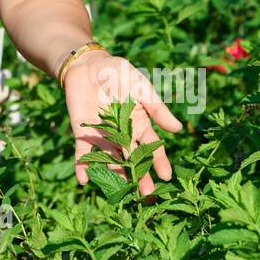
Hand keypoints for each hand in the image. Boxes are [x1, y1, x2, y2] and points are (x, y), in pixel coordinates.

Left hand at [63, 50, 182, 197]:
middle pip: (132, 158)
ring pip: (110, 159)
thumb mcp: (141, 87)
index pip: (151, 146)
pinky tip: (83, 179)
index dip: (158, 161)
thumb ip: (156, 107)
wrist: (87, 64)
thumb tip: (178, 129)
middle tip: (146, 195)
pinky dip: (82, 165)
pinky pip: (83, 151)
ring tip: (121, 192)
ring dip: (115, 175)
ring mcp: (102, 135)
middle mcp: (122, 134)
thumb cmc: (118, 73)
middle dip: (140, 176)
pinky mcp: (83, 132)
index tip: (166, 176)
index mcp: (139, 123)